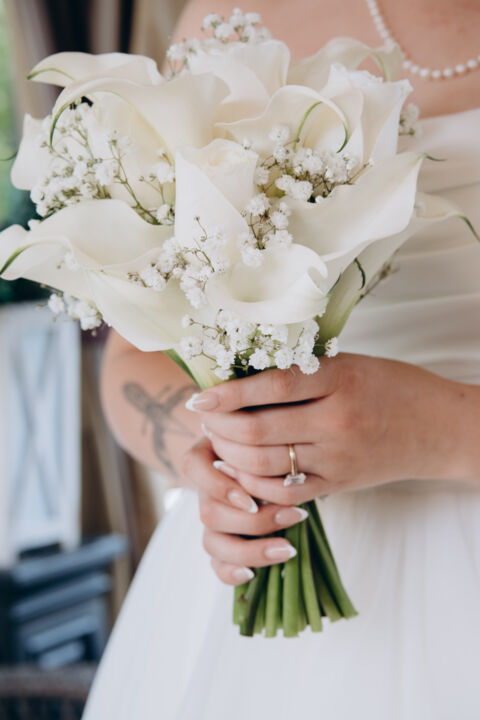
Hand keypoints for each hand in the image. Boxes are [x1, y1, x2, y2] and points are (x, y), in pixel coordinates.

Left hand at [183, 353, 479, 582]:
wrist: (438, 428)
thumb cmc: (392, 386)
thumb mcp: (350, 364)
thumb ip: (303, 372)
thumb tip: (243, 378)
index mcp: (338, 379)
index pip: (270, 385)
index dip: (228, 393)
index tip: (200, 396)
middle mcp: (337, 420)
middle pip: (259, 430)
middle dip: (221, 428)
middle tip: (205, 420)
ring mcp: (338, 457)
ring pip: (265, 465)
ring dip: (231, 457)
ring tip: (218, 443)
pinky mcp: (339, 483)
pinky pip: (286, 492)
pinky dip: (256, 486)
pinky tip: (241, 473)